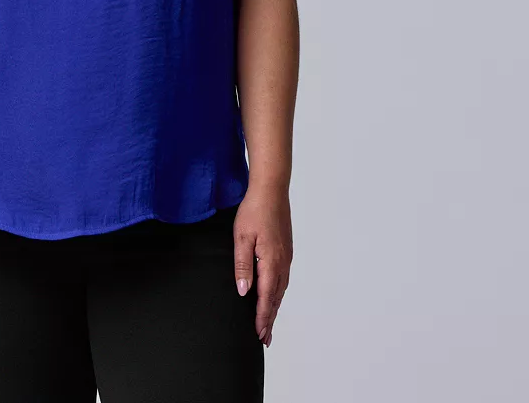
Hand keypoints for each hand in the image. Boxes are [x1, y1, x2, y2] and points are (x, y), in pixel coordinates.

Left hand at [233, 186, 292, 347]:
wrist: (271, 191)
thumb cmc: (254, 212)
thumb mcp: (242, 238)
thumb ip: (242, 265)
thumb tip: (244, 292)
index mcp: (271, 261)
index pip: (266, 297)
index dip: (262, 317)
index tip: (258, 334)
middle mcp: (283, 263)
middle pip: (276, 298)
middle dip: (269, 318)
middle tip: (264, 339)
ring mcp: (286, 257)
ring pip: (280, 289)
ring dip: (274, 307)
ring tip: (267, 323)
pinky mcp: (286, 251)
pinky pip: (282, 279)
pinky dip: (277, 293)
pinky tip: (272, 296)